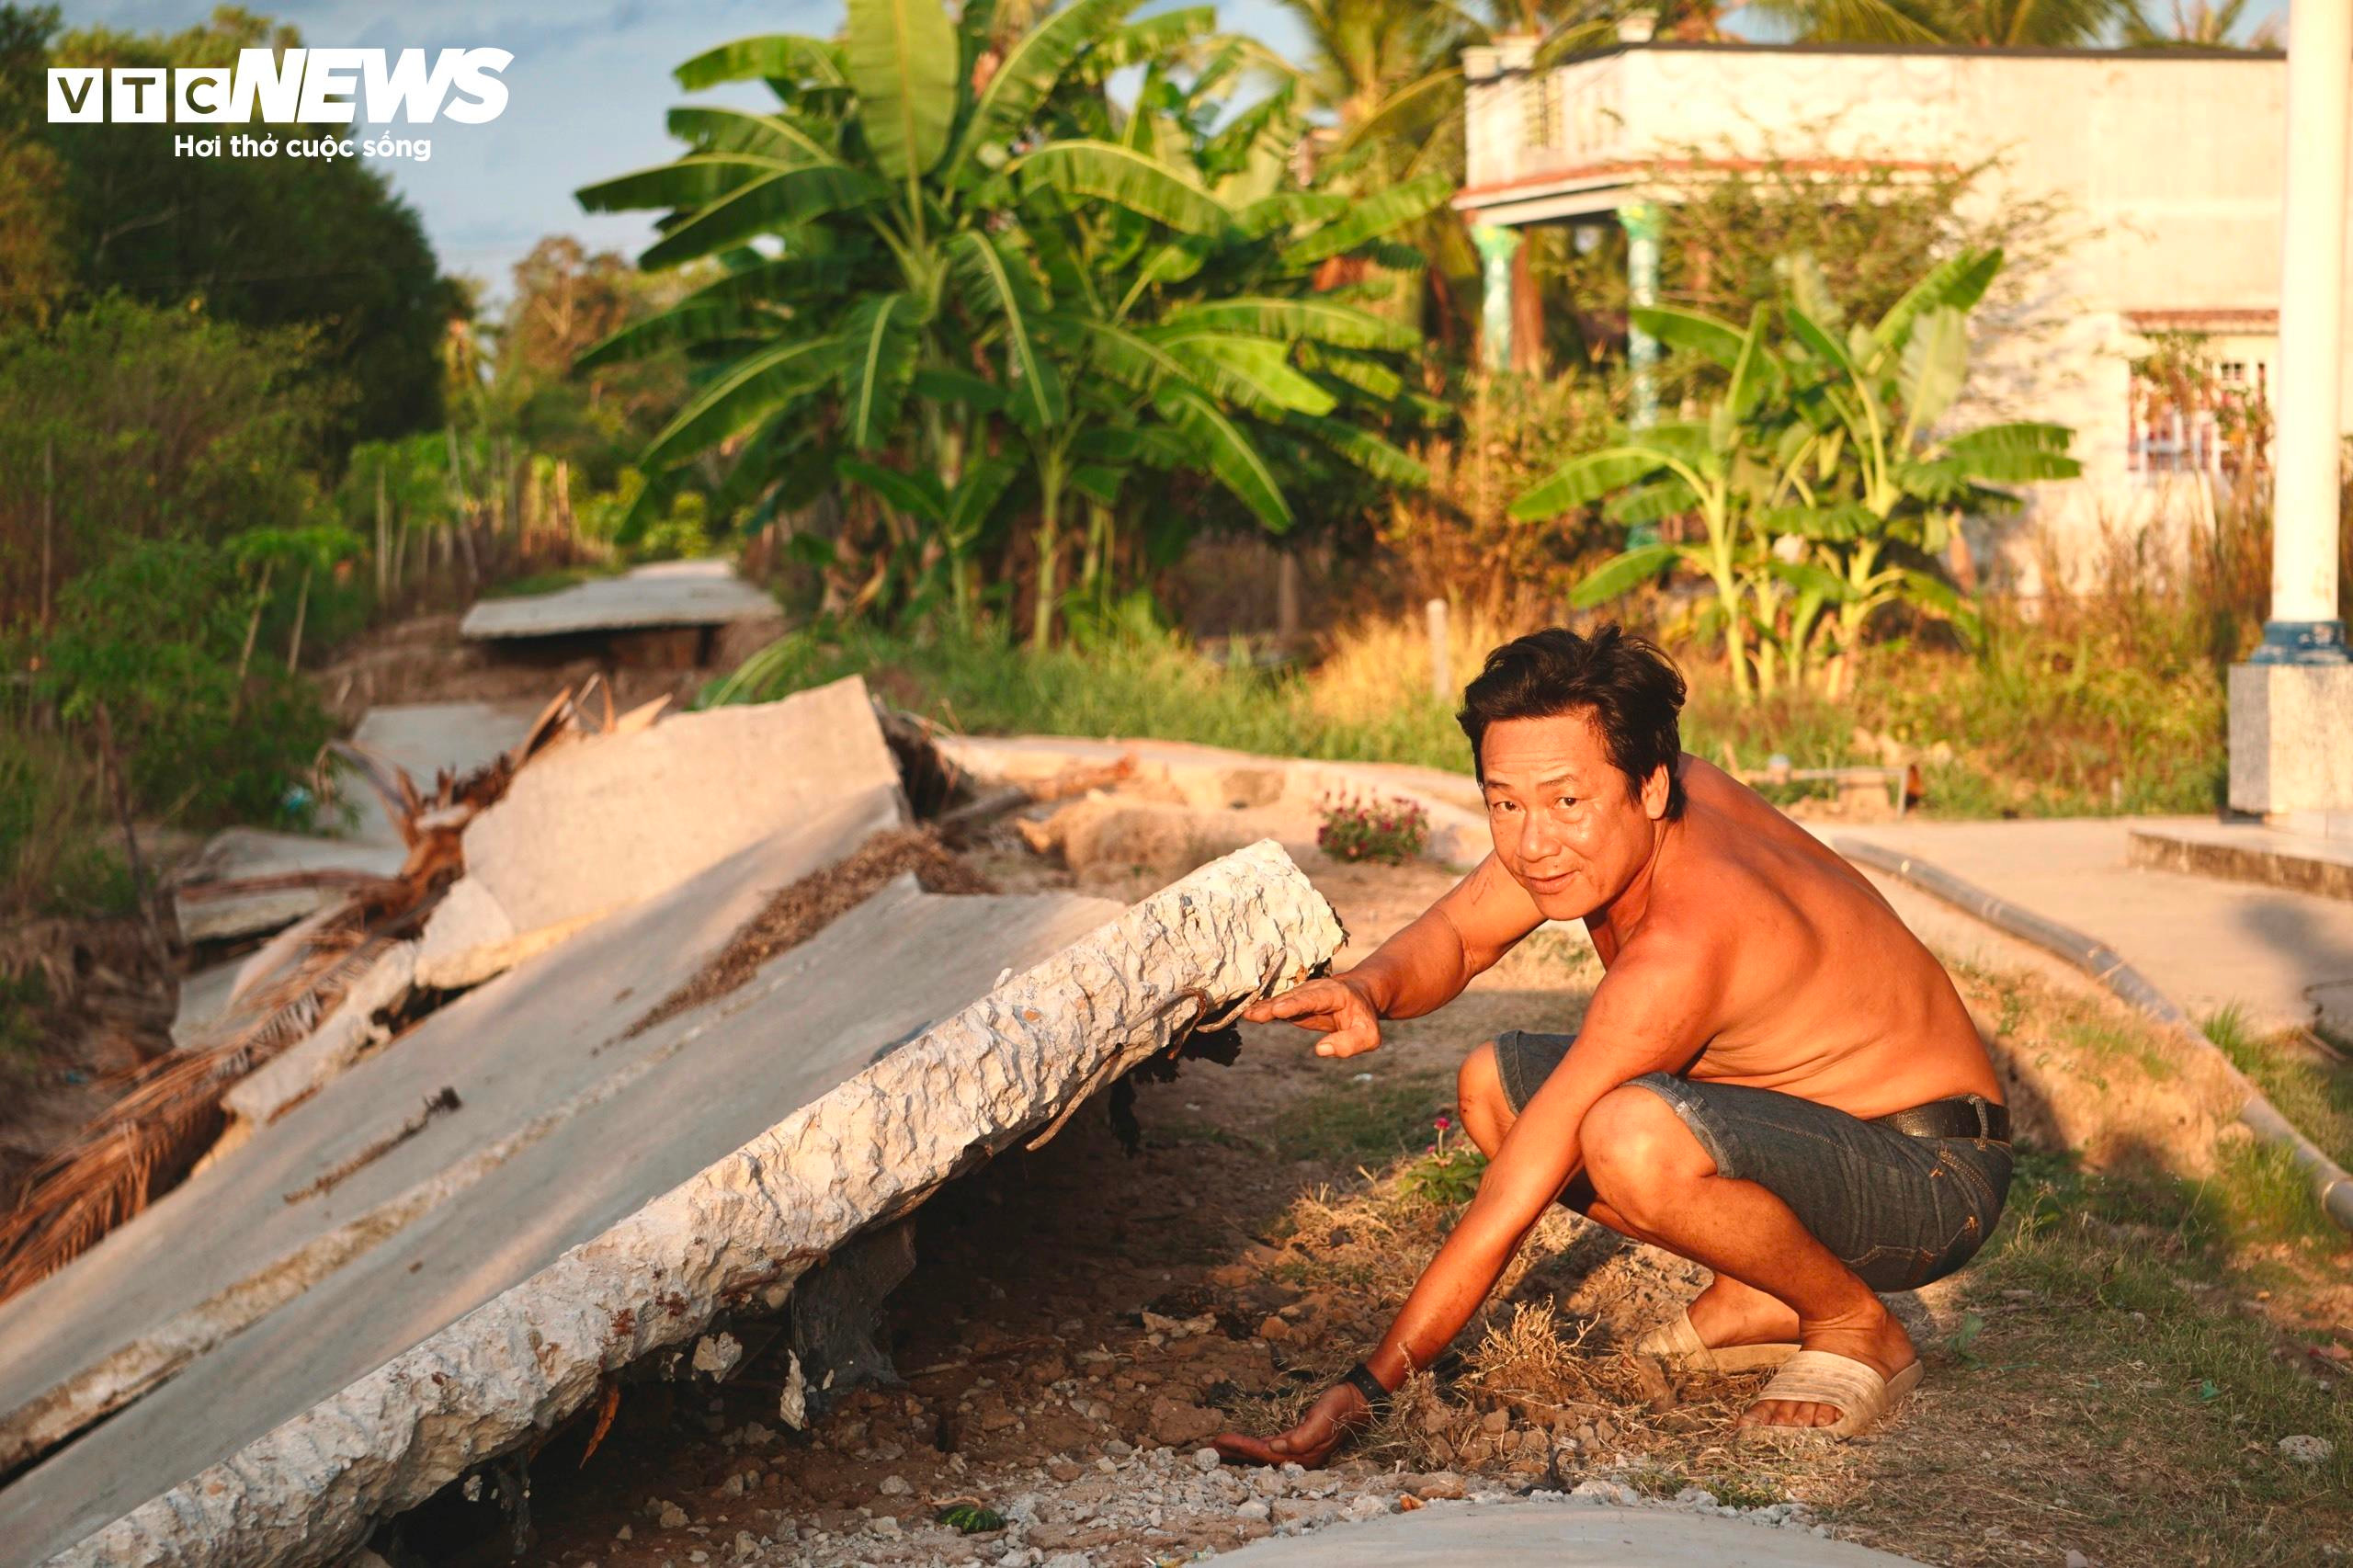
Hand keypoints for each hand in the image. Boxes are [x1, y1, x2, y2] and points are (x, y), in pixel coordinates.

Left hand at [1210, 1382, 1371, 1468]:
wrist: (1357, 1400)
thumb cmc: (1340, 1406)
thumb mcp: (1323, 1417)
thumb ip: (1303, 1435)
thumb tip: (1276, 1448)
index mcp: (1303, 1454)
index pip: (1264, 1454)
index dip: (1241, 1448)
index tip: (1220, 1440)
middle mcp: (1299, 1456)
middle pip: (1259, 1459)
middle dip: (1234, 1454)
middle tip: (1208, 1450)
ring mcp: (1298, 1450)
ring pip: (1263, 1454)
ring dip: (1241, 1452)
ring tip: (1218, 1449)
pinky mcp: (1298, 1442)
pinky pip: (1270, 1447)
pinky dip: (1253, 1445)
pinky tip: (1243, 1445)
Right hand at [1241, 975, 1381, 1059]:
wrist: (1358, 998)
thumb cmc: (1363, 1019)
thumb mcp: (1368, 1036)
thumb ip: (1349, 1043)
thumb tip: (1321, 1050)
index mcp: (1334, 994)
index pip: (1314, 998)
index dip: (1296, 1004)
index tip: (1279, 1009)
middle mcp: (1315, 990)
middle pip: (1293, 998)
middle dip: (1274, 1005)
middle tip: (1255, 1014)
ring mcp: (1302, 995)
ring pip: (1281, 1000)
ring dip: (1265, 1008)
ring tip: (1249, 1015)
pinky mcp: (1294, 1003)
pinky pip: (1277, 1006)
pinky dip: (1264, 1009)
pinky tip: (1250, 1015)